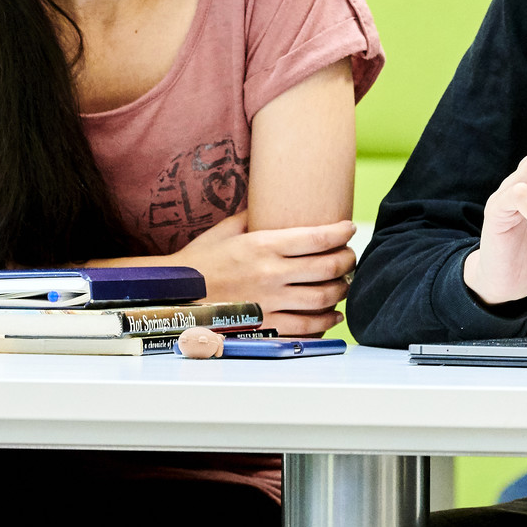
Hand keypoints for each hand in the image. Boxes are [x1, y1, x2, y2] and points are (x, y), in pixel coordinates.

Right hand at [174, 215, 357, 336]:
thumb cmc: (201, 259)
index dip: (340, 232)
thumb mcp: (227, 229)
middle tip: (350, 256)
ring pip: (322, 299)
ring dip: (341, 291)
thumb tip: (276, 199)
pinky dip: (325, 321)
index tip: (349, 228)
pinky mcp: (266, 325)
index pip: (316, 238)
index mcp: (262, 245)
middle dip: (347, 261)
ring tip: (344, 284)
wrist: (176, 295)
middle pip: (327, 268)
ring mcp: (269, 302)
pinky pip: (306, 327)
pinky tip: (332, 315)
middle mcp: (270, 274)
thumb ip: (255, 215)